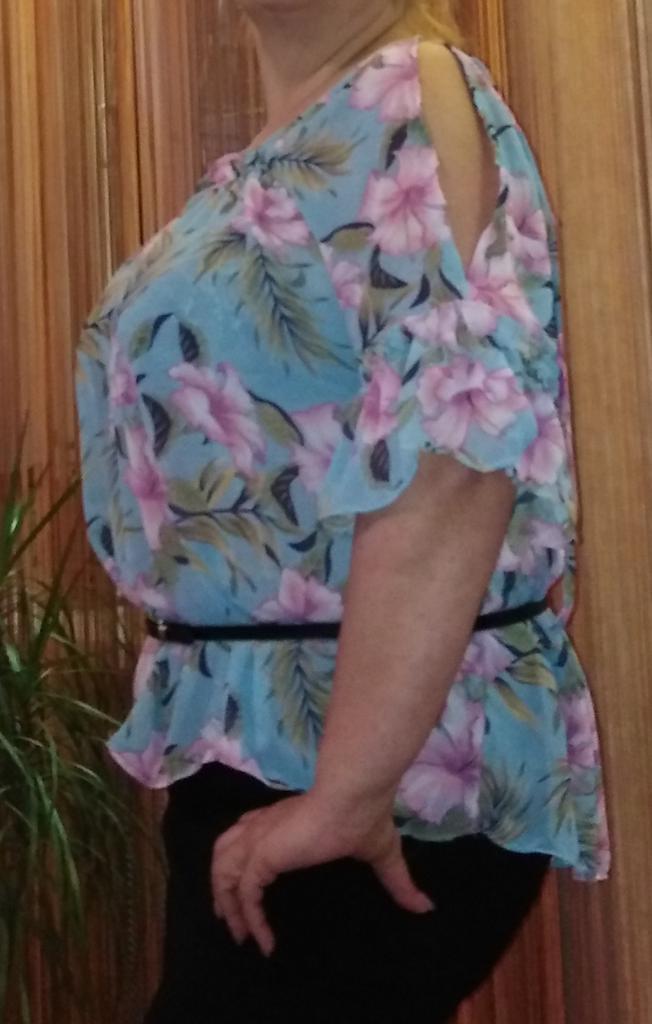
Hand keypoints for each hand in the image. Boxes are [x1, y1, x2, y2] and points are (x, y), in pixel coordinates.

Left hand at [210, 789, 435, 957]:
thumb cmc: (365, 816)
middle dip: (223, 885)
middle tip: (231, 919)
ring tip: (239, 932)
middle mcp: (265, 825)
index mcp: (285, 819)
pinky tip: (262, 940)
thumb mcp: (381, 852)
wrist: (355, 794)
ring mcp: (260, 838)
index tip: (253, 894)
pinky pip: (243, 893)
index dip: (246, 863)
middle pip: (226, 852)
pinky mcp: (262, 854)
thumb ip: (397, 880)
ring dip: (226, 902)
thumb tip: (426, 906)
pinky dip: (248, 918)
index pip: (249, 834)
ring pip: (223, 870)